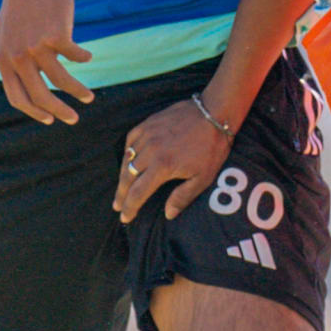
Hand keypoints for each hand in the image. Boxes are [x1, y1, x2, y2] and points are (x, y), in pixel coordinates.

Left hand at [0, 0, 90, 124]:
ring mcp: (37, 46)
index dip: (35, 112)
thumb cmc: (24, 2)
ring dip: (78, 92)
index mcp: (3, 57)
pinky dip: (83, 58)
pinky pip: (76, 56)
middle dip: (58, 112)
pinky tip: (87, 55)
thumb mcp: (9, 31)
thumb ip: (14, 56)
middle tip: (73, 120)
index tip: (50, 119)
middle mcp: (17, 56)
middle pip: (40, 95)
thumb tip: (29, 82)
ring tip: (89, 97)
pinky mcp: (57, 35)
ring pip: (61, 80)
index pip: (17, 97)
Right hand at [118, 98, 232, 222]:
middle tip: (117, 206)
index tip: (124, 217)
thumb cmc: (211, 147)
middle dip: (121, 195)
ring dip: (123, 176)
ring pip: (126, 160)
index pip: (138, 193)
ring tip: (122, 188)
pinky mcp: (147, 124)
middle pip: (127, 178)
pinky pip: (130, 141)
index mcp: (162, 166)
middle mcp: (149, 151)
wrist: (213, 113)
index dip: (129, 207)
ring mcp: (146, 135)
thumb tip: (169, 214)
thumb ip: (183, 197)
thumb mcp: (203, 177)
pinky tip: (128, 160)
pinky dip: (127, 153)